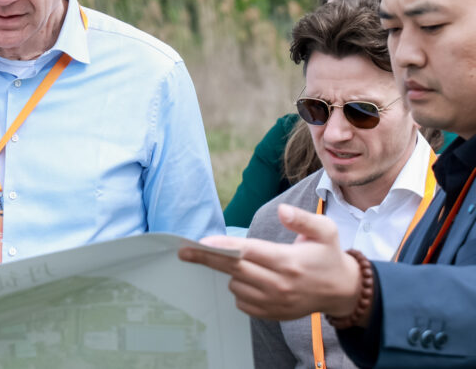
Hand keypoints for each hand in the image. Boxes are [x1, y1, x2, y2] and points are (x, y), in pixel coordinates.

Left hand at [178, 204, 361, 320]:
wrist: (342, 291)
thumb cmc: (328, 256)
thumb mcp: (326, 231)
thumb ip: (303, 219)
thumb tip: (282, 211)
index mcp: (288, 261)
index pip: (248, 252)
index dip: (223, 246)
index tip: (201, 242)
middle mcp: (279, 284)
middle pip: (234, 269)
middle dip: (207, 259)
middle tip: (184, 251)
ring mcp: (274, 302)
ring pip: (236, 285)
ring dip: (232, 273)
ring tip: (247, 263)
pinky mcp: (271, 314)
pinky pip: (242, 302)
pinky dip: (240, 289)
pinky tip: (252, 279)